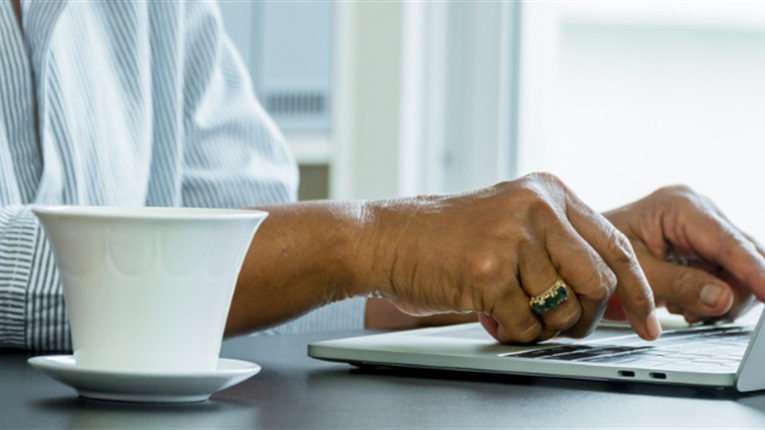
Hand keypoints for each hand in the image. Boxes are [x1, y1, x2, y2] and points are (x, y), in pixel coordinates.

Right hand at [362, 173, 660, 343]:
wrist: (388, 237)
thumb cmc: (449, 236)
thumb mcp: (512, 219)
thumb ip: (560, 242)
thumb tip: (610, 291)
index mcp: (549, 192)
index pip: (616, 245)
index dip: (639, 290)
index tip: (649, 320)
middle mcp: (537, 207)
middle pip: (600, 281)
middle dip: (587, 316)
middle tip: (566, 327)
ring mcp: (512, 236)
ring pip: (564, 308)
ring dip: (544, 325)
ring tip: (516, 313)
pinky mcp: (488, 270)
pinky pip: (527, 323)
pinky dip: (515, 331)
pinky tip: (492, 314)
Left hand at [604, 185, 764, 322]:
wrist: (584, 248)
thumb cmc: (599, 251)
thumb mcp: (635, 271)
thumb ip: (679, 286)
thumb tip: (723, 299)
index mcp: (681, 205)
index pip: (729, 243)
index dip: (754, 271)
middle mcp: (699, 211)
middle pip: (744, 254)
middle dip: (734, 290)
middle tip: (700, 314)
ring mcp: (704, 228)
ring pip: (740, 269)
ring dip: (720, 297)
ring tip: (681, 308)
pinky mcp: (704, 246)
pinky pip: (727, 275)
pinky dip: (712, 296)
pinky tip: (684, 304)